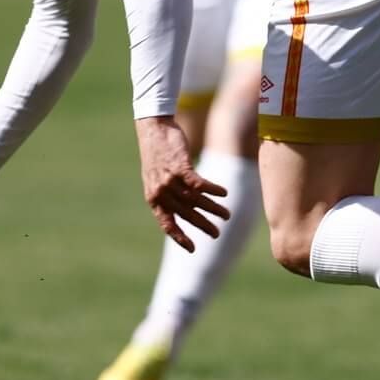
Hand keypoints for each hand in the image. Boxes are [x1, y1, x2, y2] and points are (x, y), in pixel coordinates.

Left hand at [135, 117, 229, 251]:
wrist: (152, 130)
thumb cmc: (157, 155)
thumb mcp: (156, 179)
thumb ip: (168, 195)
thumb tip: (186, 210)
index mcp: (154, 199)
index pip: (167, 224)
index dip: (180, 237)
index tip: (193, 249)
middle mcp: (161, 192)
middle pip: (186, 214)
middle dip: (203, 225)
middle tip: (217, 234)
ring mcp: (169, 180)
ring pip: (195, 200)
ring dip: (213, 208)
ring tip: (226, 214)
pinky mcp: (179, 167)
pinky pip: (198, 184)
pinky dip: (212, 190)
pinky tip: (224, 193)